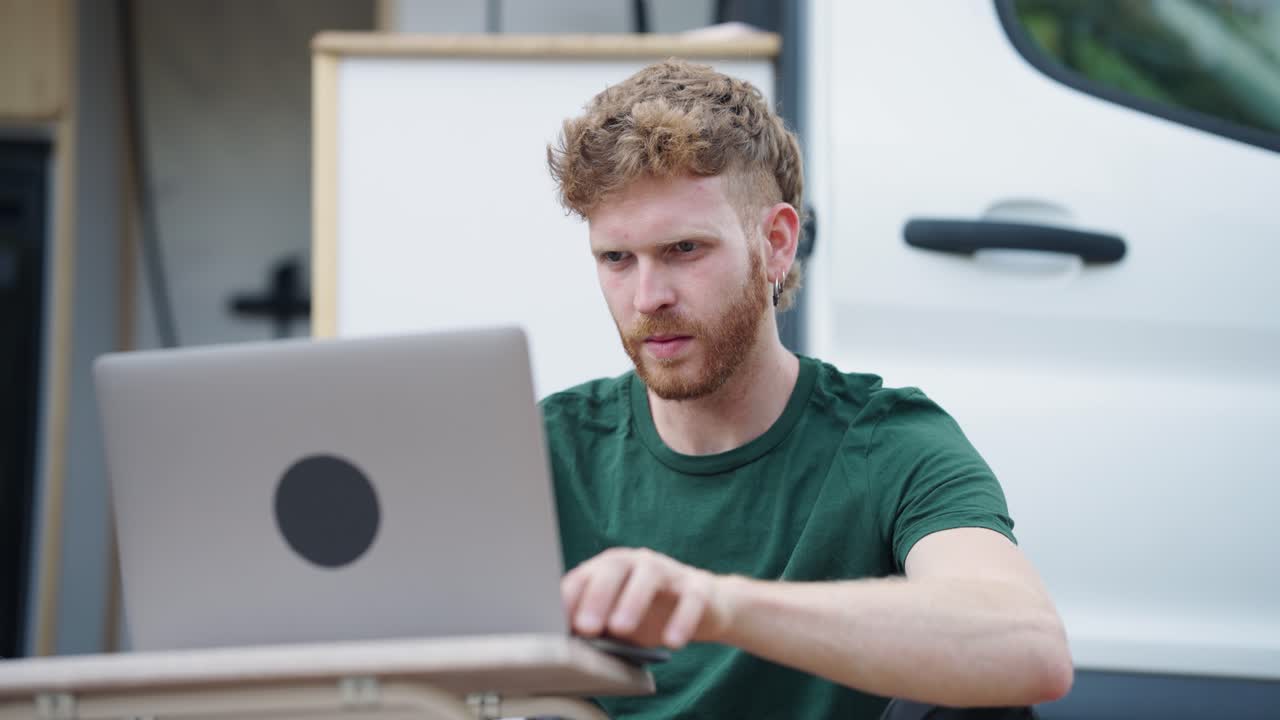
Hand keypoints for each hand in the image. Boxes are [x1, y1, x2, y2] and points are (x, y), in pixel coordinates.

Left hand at [561, 547, 731, 648]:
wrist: (703, 607)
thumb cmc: (649, 613)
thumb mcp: (615, 620)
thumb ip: (591, 625)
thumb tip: (561, 643)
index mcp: (610, 567)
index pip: (584, 576)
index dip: (569, 598)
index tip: (555, 622)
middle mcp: (637, 562)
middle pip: (614, 567)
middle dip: (597, 595)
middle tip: (586, 627)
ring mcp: (669, 573)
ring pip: (650, 576)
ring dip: (633, 601)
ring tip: (621, 629)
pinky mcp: (698, 588)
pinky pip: (691, 600)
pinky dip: (682, 620)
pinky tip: (673, 642)